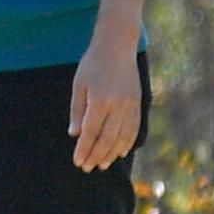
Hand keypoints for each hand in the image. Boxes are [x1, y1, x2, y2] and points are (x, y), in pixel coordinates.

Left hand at [68, 25, 143, 172]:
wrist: (118, 46)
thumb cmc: (92, 64)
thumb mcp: (78, 85)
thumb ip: (77, 111)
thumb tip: (75, 135)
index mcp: (100, 99)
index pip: (91, 132)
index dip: (84, 149)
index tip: (78, 162)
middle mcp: (118, 104)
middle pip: (107, 138)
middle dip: (97, 155)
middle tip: (88, 168)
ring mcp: (130, 104)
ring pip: (122, 136)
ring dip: (112, 153)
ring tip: (103, 165)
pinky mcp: (138, 102)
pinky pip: (134, 127)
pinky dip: (128, 142)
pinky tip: (120, 152)